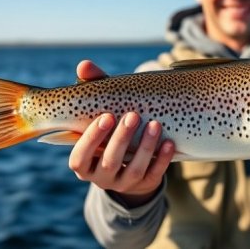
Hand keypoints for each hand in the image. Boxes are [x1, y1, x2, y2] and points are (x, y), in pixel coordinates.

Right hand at [69, 60, 175, 205]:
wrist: (131, 164)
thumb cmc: (111, 130)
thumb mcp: (102, 113)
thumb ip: (94, 90)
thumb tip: (84, 65)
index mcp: (83, 162)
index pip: (80, 157)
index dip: (91, 139)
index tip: (106, 116)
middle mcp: (101, 177)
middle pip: (109, 162)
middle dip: (120, 139)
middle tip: (132, 115)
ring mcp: (124, 183)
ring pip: (133, 170)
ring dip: (145, 147)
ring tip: (155, 124)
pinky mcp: (146, 184)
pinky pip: (155, 175)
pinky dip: (163, 159)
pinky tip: (169, 142)